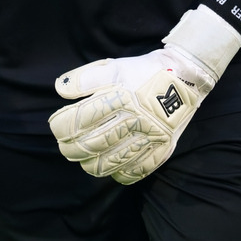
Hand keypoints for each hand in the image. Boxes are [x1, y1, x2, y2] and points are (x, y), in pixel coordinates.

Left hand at [49, 43, 214, 184]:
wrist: (185, 75)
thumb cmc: (144, 70)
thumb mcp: (115, 66)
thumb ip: (86, 77)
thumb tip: (59, 89)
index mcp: (122, 96)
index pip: (83, 118)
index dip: (62, 125)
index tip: (56, 125)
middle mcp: (136, 119)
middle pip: (94, 143)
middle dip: (72, 148)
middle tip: (64, 146)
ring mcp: (151, 137)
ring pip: (112, 162)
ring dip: (90, 164)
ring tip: (83, 159)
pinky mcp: (163, 149)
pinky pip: (137, 170)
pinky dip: (119, 174)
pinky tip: (110, 168)